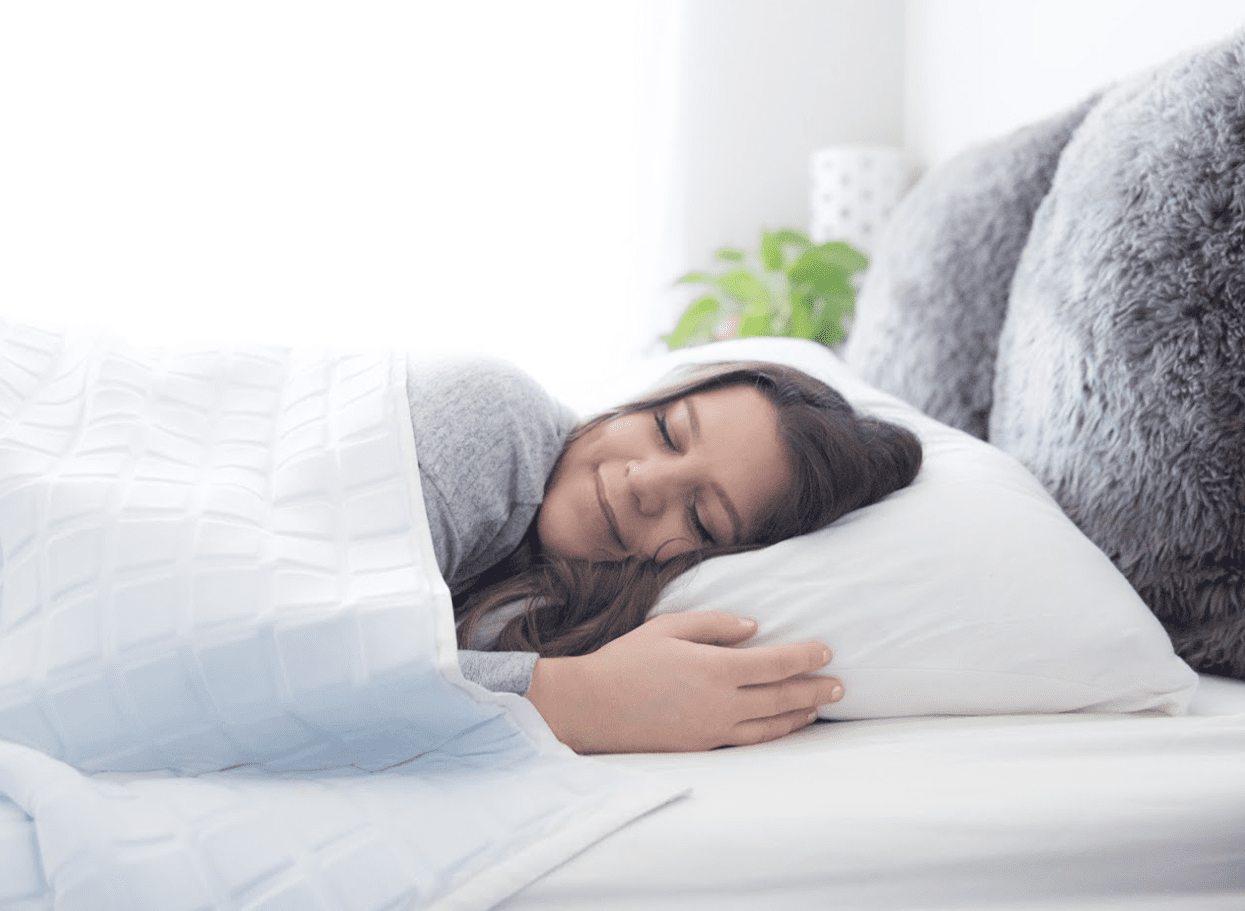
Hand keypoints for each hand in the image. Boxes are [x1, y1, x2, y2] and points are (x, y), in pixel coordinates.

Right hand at [525, 611, 842, 753]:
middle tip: (840, 685)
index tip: (826, 651)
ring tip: (820, 706)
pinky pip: (749, 741)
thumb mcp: (669, 627)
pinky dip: (774, 733)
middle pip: (781, 696)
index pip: (775, 663)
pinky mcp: (702, 747)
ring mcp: (713, 730)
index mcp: (715, 668)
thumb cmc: (627, 660)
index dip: (805, 657)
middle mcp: (721, 703)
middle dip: (814, 689)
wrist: (592, 707)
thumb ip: (715, 625)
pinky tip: (784, 727)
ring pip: (770, 725)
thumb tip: (754, 629)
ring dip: (800, 714)